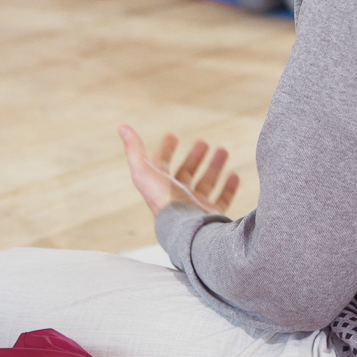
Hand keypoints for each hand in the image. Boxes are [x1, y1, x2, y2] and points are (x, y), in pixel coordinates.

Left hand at [119, 125, 239, 217]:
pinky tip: (234, 175)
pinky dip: (228, 187)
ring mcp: (195, 206)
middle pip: (185, 173)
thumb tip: (122, 127)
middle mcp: (177, 197)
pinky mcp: (211, 215)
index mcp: (160, 187)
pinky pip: (222, 200)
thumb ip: (135, 150)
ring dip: (213, 167)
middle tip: (203, 141)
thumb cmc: (164, 202)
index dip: (165, 149)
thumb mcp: (144, 172)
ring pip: (205, 184)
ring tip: (222, 150)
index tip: (172, 135)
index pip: (161, 165)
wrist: (186, 229)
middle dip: (194, 157)